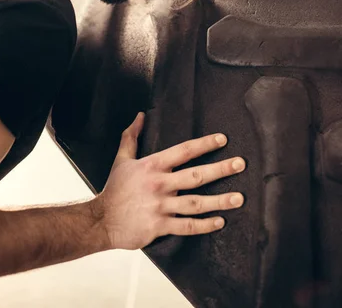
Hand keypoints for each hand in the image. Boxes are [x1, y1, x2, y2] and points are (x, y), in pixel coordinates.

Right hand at [93, 113, 245, 249]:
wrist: (101, 220)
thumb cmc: (114, 189)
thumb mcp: (122, 159)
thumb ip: (131, 136)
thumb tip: (140, 115)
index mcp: (152, 166)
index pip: (184, 151)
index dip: (204, 144)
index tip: (223, 140)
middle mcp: (159, 184)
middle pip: (196, 175)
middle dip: (221, 169)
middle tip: (240, 164)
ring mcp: (161, 206)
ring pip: (196, 203)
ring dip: (219, 201)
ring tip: (239, 198)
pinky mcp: (160, 226)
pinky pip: (187, 226)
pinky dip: (205, 225)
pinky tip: (220, 221)